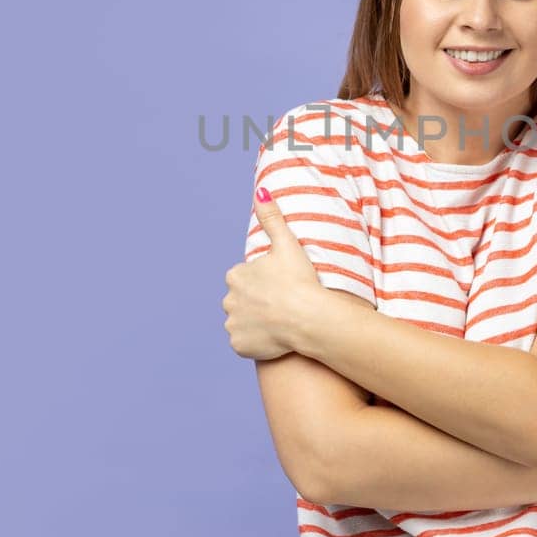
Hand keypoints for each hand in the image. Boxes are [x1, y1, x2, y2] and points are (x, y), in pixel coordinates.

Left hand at [222, 187, 324, 359]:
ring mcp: (232, 325)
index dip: (264, 282)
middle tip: (281, 304)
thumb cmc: (300, 280)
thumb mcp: (287, 244)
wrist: (308, 318)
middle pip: (241, 300)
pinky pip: (245, 343)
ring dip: (255, 322)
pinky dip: (256, 341)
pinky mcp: (239, 345)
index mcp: (235, 275)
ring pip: (242, 322)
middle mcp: (228, 300)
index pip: (245, 278)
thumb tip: (260, 191)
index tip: (281, 285)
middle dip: (256, 302)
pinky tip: (274, 336)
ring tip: (279, 321)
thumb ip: (272, 218)